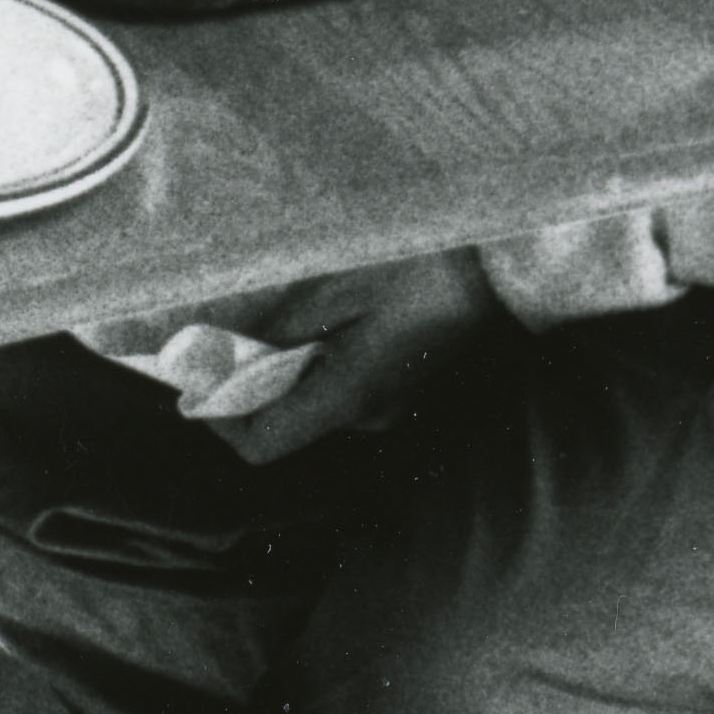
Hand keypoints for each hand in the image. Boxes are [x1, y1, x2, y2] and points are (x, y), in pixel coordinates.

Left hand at [219, 248, 507, 461]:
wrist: (512, 269)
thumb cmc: (424, 267)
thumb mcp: (341, 283)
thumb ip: (283, 325)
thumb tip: (225, 357)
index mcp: (348, 397)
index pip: (261, 446)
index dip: (220, 419)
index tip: (200, 374)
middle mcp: (369, 417)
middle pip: (286, 420)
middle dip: (252, 379)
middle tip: (239, 323)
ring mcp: (393, 407)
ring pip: (315, 400)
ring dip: (288, 364)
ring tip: (292, 308)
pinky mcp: (407, 388)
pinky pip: (346, 386)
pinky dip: (322, 359)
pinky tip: (335, 313)